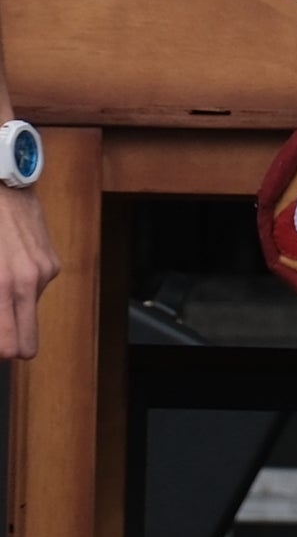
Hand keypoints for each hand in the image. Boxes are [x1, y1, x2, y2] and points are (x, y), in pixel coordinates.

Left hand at [0, 188, 58, 358]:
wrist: (2, 185)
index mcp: (1, 286)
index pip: (7, 344)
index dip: (0, 351)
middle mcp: (27, 282)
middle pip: (26, 342)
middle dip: (11, 345)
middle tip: (1, 339)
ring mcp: (43, 272)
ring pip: (27, 312)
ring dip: (12, 310)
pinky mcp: (52, 262)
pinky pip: (35, 290)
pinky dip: (20, 289)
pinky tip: (7, 270)